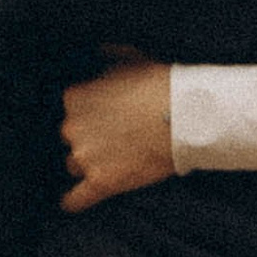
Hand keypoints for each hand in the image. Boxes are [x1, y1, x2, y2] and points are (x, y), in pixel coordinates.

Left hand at [60, 57, 175, 209]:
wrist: (185, 116)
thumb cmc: (161, 85)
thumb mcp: (130, 58)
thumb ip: (106, 60)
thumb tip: (98, 54)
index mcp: (75, 97)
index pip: (71, 108)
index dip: (90, 112)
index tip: (107, 114)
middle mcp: (72, 127)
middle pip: (71, 137)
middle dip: (89, 137)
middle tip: (116, 135)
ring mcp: (86, 157)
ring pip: (74, 164)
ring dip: (89, 163)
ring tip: (113, 160)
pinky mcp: (102, 182)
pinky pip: (76, 199)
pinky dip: (72, 201)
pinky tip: (71, 202)